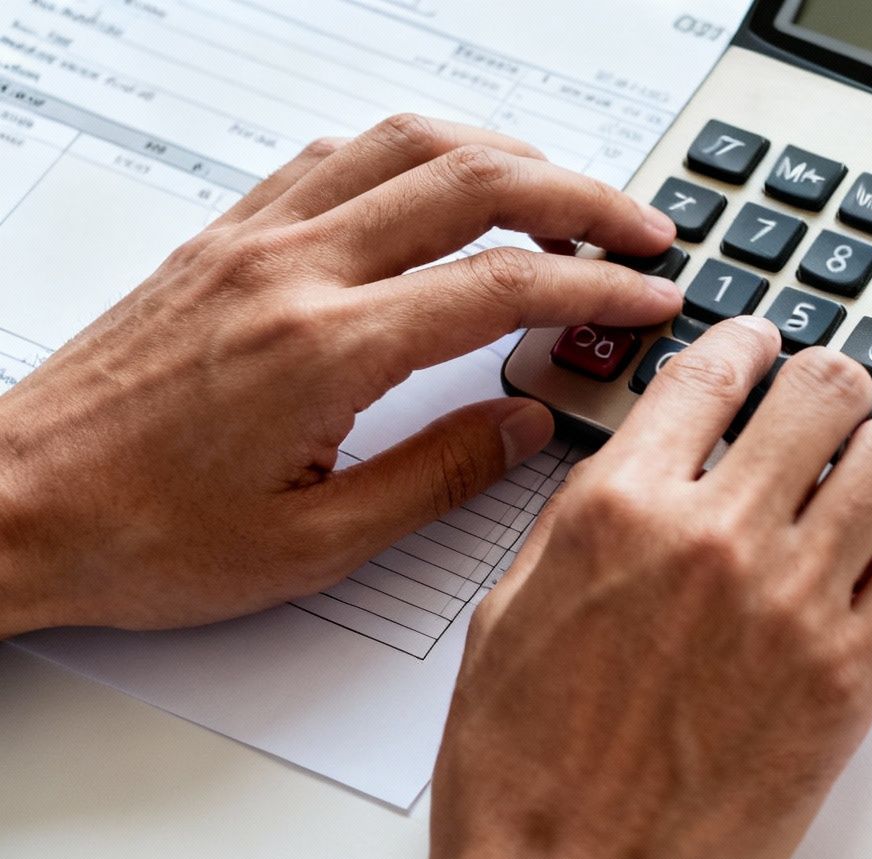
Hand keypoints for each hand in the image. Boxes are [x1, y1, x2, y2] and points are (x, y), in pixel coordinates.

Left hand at [0, 115, 681, 635]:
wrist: (14, 507)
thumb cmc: (144, 536)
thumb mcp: (315, 546)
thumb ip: (440, 477)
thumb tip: (527, 428)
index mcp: (323, 351)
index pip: (500, 286)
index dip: (597, 285)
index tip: (653, 297)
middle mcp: (289, 271)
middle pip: (469, 181)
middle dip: (579, 196)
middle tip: (642, 230)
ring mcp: (251, 241)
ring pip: (404, 143)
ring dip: (504, 155)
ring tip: (565, 195)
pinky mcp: (223, 239)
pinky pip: (334, 156)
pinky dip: (415, 152)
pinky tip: (445, 182)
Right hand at [361, 319, 871, 858]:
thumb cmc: (522, 777)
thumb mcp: (509, 614)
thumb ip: (583, 521)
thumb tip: (647, 466)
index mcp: (619, 509)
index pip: (716, 369)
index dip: (747, 345)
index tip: (761, 350)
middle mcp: (716, 539)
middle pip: (826, 392)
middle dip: (828, 389)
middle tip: (824, 410)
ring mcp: (795, 606)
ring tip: (861, 487)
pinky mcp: (852, 678)